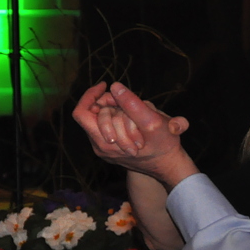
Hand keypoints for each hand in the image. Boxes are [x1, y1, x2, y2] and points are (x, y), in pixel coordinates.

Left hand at [72, 82, 198, 187]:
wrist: (167, 164)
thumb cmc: (163, 144)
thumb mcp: (152, 122)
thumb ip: (132, 104)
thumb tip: (114, 86)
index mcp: (105, 143)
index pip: (82, 112)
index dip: (91, 94)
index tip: (106, 85)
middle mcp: (101, 147)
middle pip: (93, 113)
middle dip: (110, 103)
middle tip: (127, 102)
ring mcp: (105, 148)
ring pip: (101, 118)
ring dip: (117, 111)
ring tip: (135, 115)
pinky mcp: (111, 148)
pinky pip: (108, 125)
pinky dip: (119, 118)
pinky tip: (133, 121)